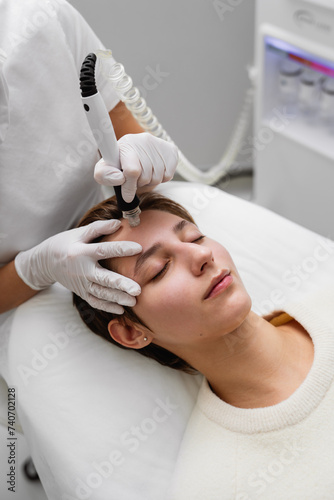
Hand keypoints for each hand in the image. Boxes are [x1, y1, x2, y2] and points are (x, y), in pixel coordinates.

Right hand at [14, 220, 141, 313]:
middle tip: (137, 290)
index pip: (103, 250)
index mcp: (81, 252)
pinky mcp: (81, 292)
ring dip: (117, 298)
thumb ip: (98, 228)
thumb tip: (118, 222)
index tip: (138, 248)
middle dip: (121, 284)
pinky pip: (95, 301)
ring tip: (134, 301)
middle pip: (103, 278)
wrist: (46, 262)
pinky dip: (107, 307)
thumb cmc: (66, 244)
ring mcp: (81, 283)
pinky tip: (121, 309)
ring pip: (101, 293)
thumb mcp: (79, 233)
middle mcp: (81, 270)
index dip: (120, 249)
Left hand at [94, 133, 178, 201]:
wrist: (134, 150)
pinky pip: (168, 176)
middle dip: (139, 183)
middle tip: (134, 178)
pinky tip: (154, 170)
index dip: (129, 186)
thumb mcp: (104, 169)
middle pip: (145, 177)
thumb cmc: (118, 163)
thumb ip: (104, 175)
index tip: (126, 196)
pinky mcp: (171, 150)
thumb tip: (119, 179)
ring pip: (158, 178)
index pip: (132, 170)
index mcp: (126, 144)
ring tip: (144, 174)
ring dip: (150, 182)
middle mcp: (143, 140)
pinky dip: (161, 179)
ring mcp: (158, 144)